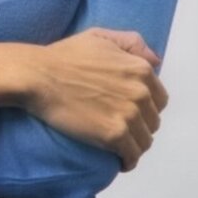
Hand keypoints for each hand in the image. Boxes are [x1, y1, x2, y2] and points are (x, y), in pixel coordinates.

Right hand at [25, 27, 167, 171]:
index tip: (131, 111)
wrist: (39, 76)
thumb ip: (131, 43)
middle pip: (153, 121)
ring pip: (145, 141)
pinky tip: (119, 161)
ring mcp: (129, 114)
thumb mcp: (99, 37)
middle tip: (120, 128)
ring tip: (119, 146)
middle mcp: (140, 92)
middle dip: (140, 126)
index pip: (159, 98)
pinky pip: (132, 156)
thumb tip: (155, 61)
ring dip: (134, 145)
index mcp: (140, 69)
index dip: (145, 106)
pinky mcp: (114, 134)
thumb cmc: (64, 56)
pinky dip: (127, 161)